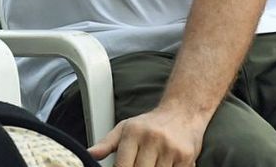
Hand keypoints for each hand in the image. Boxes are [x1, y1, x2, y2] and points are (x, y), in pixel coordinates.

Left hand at [88, 106, 206, 166]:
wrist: (182, 113)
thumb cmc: (149, 124)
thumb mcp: (124, 128)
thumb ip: (106, 144)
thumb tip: (88, 154)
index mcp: (133, 132)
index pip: (122, 165)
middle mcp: (151, 139)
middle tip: (138, 165)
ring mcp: (170, 149)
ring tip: (151, 163)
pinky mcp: (187, 157)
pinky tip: (165, 165)